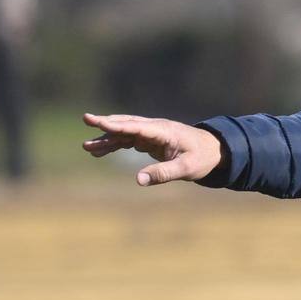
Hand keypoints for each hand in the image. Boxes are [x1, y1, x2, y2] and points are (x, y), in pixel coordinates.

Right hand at [81, 113, 221, 186]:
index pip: (137, 127)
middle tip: (86, 119)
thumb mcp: (186, 169)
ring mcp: (152, 133)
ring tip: (86, 147)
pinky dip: (114, 144)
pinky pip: (128, 140)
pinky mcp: (150, 140)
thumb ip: (163, 173)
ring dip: (106, 138)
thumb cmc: (203, 158)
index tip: (100, 122)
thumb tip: (138, 180)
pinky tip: (99, 152)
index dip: (118, 125)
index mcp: (165, 132)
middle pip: (127, 124)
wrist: (215, 151)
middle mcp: (156, 128)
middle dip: (106, 123)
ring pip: (125, 133)